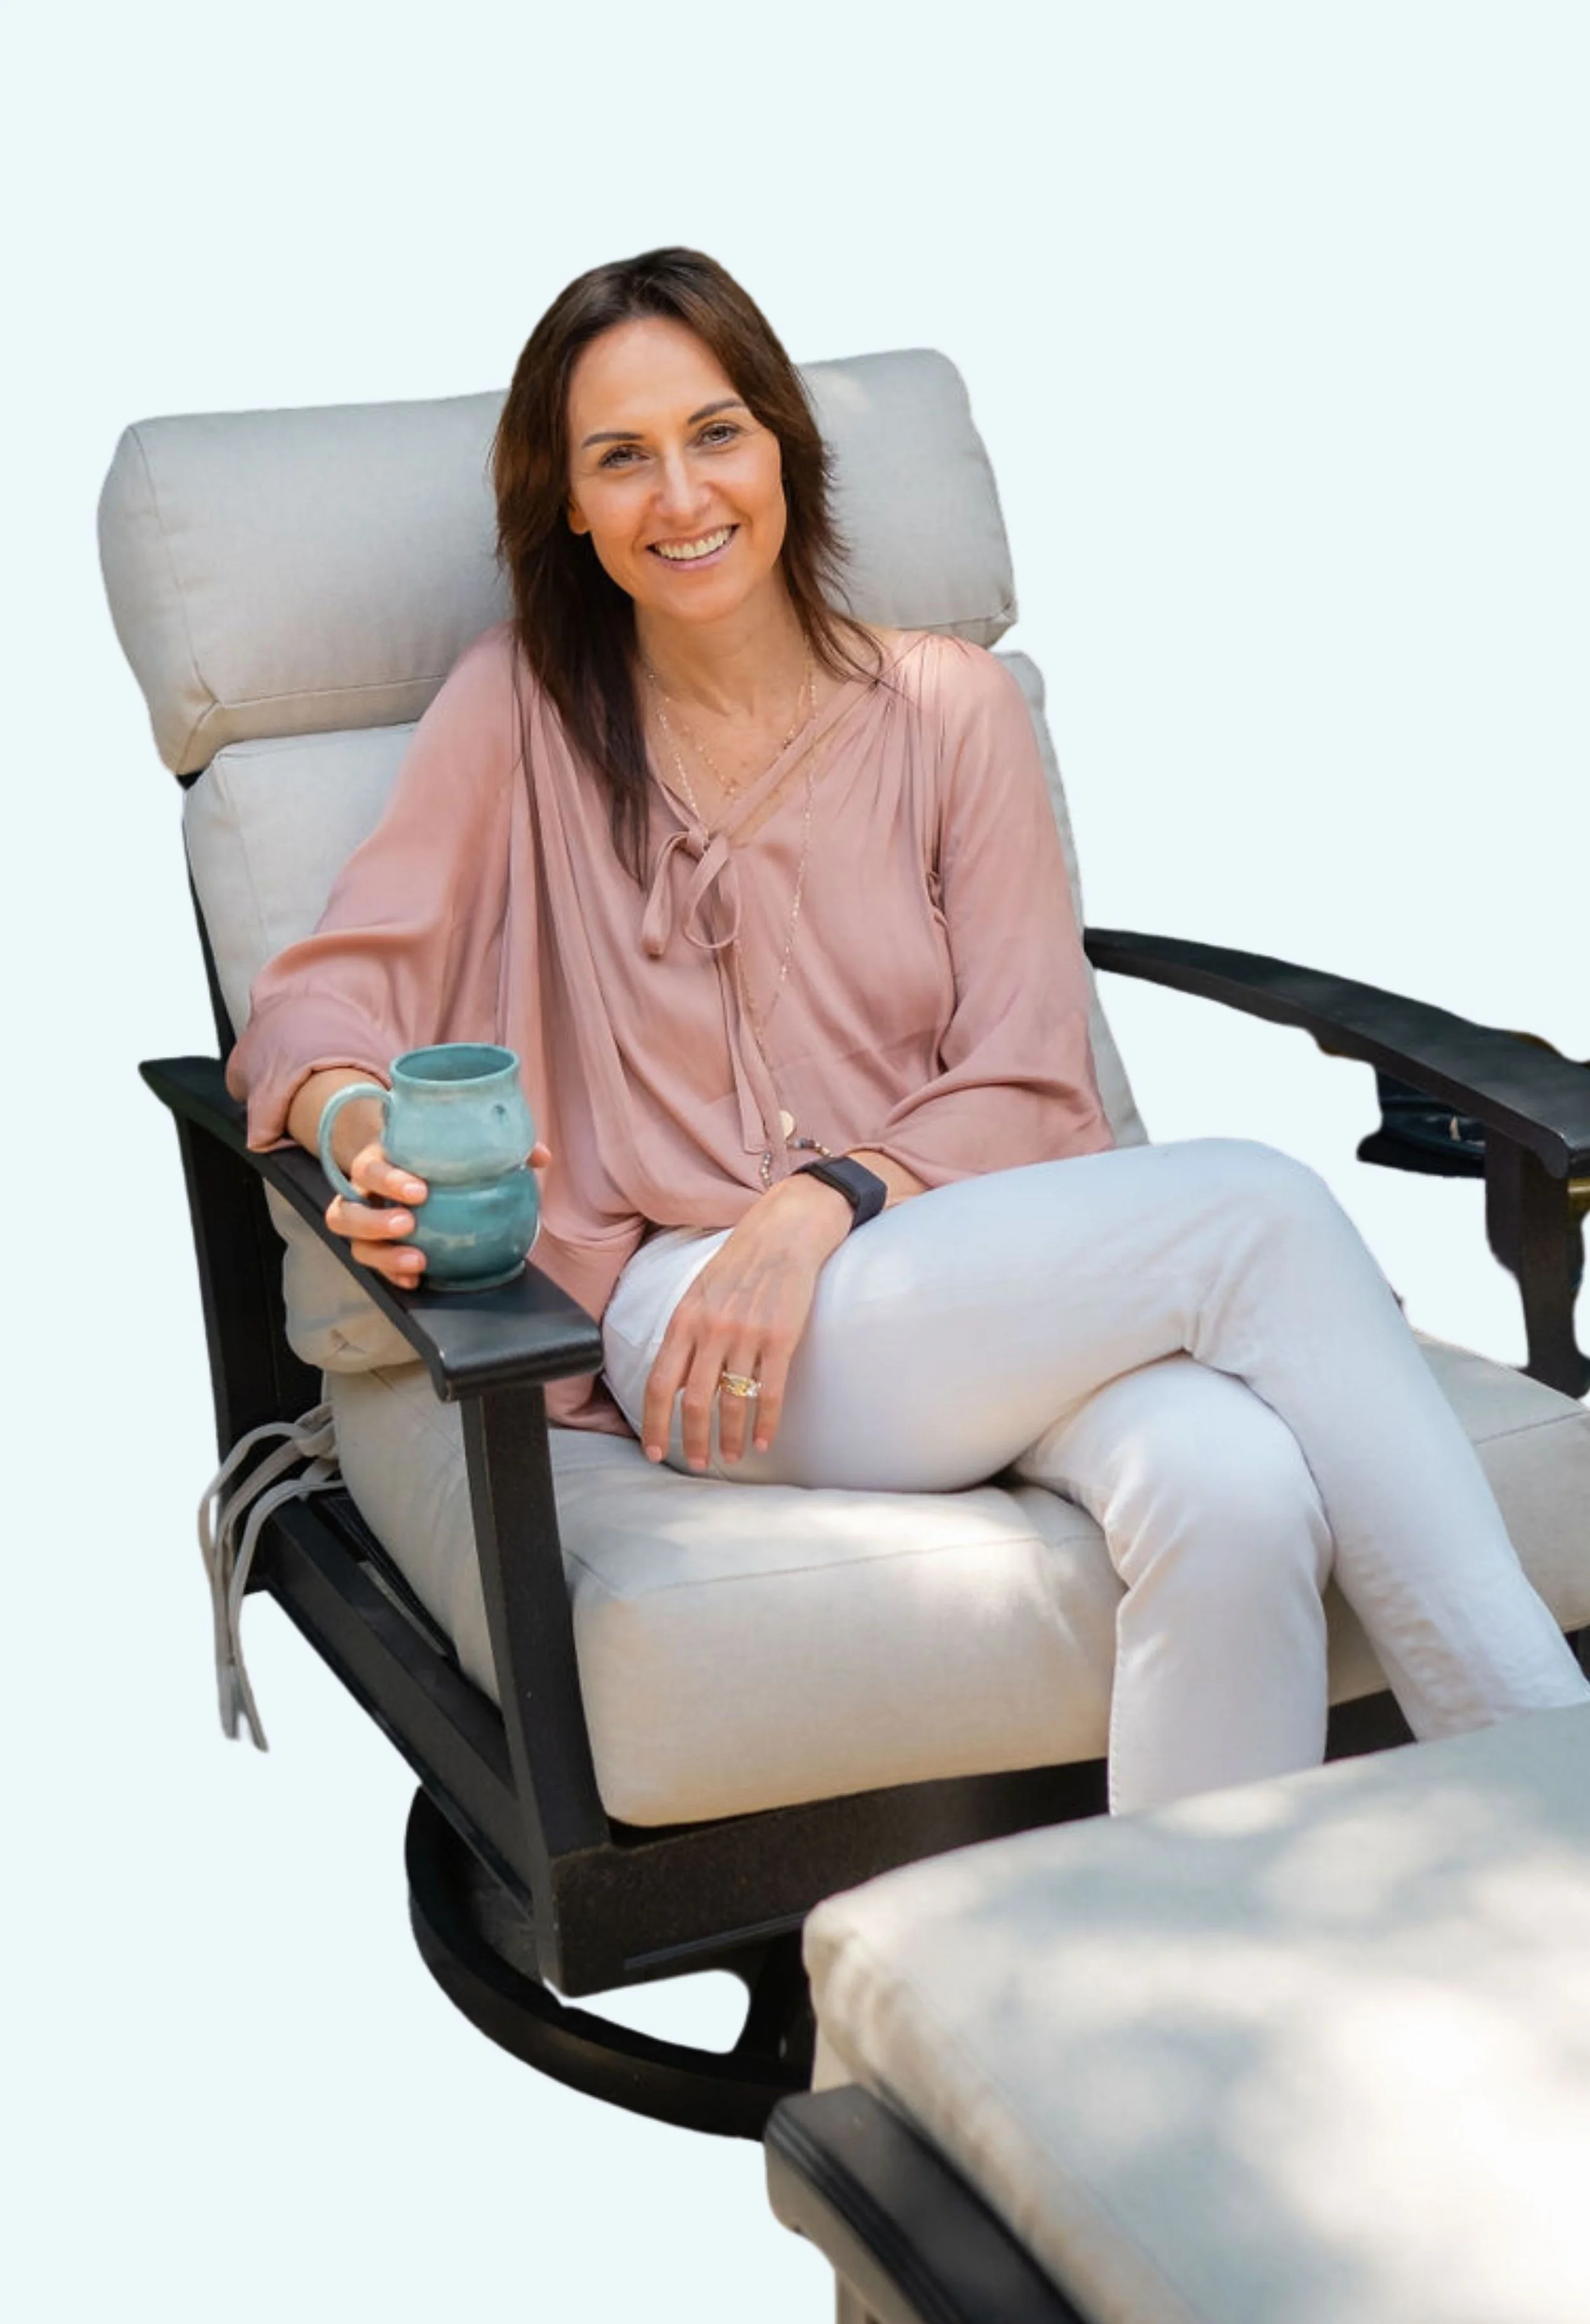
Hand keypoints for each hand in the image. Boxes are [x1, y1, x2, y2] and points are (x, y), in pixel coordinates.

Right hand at [326, 1137, 552, 1287]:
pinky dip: (391, 1274)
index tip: (421, 1191)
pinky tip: (416, 1280)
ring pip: (352, 1242)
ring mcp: (362, 1221)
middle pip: (346, 1209)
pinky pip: (370, 1265)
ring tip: (417, 1259)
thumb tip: (540, 1156)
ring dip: (381, 1254)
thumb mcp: (456, 1144)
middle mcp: (361, 1191)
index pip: (370, 1167)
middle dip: (376, 1220)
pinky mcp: (371, 1245)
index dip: (389, 1180)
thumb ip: (498, 1148)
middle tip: (410, 1223)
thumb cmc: (434, 1154)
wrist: (406, 1164)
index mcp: (379, 1158)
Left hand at [641, 1176, 851, 1468]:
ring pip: (732, 1401)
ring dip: (729, 1437)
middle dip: (692, 1439)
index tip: (654, 1451)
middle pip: (693, 1400)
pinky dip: (765, 1422)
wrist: (784, 1232)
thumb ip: (685, 1334)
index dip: (654, 1422)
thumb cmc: (740, 1264)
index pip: (660, 1382)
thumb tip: (676, 1382)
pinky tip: (762, 1440)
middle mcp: (711, 1329)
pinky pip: (769, 1391)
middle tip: (696, 1463)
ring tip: (730, 1456)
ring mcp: (746, 1334)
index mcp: (684, 1319)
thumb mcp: (699, 1294)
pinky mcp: (781, 1337)